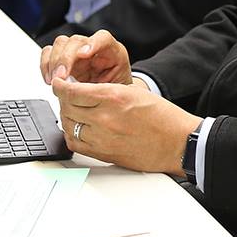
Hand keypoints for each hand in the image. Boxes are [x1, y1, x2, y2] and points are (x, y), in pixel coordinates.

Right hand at [40, 30, 132, 84]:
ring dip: (54, 62)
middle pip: (75, 41)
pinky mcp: (63, 59)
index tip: (84, 54)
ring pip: (61, 44)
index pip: (103, 38)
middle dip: (65, 58)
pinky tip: (50, 80)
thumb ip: (105, 88)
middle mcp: (92, 47)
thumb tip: (89, 92)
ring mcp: (76, 51)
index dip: (93, 43)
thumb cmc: (116, 90)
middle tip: (62, 76)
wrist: (110, 95)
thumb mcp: (118, 90)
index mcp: (111, 51)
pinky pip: (49, 53)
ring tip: (55, 80)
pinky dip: (45, 65)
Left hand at [52, 77, 200, 175]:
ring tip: (71, 109)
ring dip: (66, 115)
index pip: (72, 90)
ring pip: (68, 125)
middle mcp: (104, 118)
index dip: (61, 85)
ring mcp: (102, 139)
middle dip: (63, 98)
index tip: (58, 81)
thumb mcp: (133, 91)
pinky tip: (76, 127)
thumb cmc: (161, 116)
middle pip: (67, 107)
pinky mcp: (104, 154)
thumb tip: (81, 90)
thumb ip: (105, 90)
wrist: (177, 142)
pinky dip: (72, 133)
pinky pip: (76, 143)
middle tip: (66, 93)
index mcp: (113, 97)